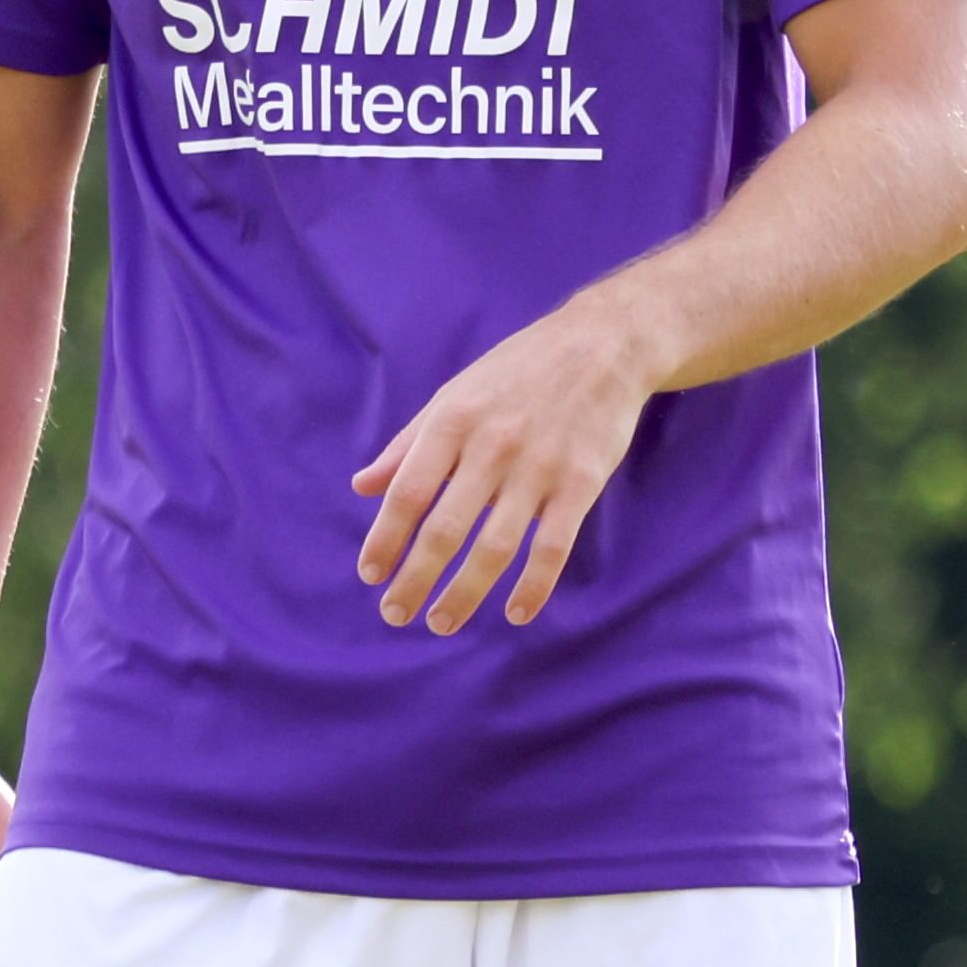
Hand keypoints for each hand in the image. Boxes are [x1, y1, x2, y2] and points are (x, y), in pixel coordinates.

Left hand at [350, 296, 658, 635]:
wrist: (604, 344)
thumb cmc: (518, 372)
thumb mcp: (454, 395)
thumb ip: (408, 445)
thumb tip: (362, 487)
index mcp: (453, 422)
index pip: (408, 493)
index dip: (385, 539)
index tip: (371, 576)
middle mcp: (492, 446)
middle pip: (445, 529)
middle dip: (416, 579)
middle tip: (396, 614)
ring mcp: (540, 467)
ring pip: (496, 547)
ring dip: (465, 593)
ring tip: (442, 622)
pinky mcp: (583, 482)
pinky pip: (554, 546)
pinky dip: (534, 586)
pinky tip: (516, 613)